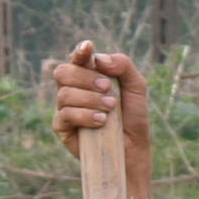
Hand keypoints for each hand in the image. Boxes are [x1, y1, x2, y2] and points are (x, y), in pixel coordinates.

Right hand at [46, 41, 154, 198]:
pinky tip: (101, 122)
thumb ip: (123, 65)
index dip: (79, 51)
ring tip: (109, 108)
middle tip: (108, 89)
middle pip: (63, 72)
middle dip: (86, 78)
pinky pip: (65, 115)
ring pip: (64, 93)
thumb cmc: (134, 118)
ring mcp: (65, 109)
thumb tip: (99, 60)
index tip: (88, 48)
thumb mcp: (137, 87)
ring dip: (90, 98)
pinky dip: (84, 115)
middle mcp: (73, 90)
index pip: (77, 58)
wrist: (133, 150)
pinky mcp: (62, 128)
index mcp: (88, 76)